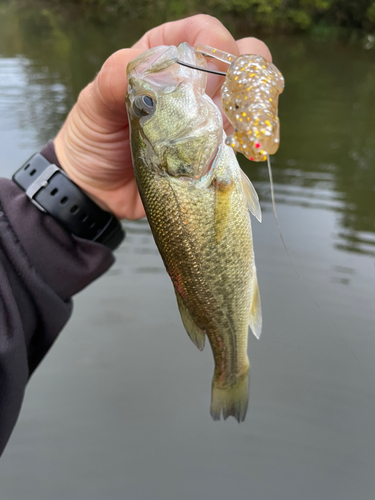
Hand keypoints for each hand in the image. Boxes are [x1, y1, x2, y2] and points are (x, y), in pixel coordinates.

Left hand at [54, 15, 270, 219]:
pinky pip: (239, 140)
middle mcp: (190, 83)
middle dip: (240, 77)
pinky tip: (223, 149)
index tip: (209, 72)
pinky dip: (240, 142)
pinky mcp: (210, 149)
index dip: (215, 45)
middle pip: (237, 61)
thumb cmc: (92, 138)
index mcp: (162, 56)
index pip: (203, 33)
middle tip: (221, 104)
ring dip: (239, 114)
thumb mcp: (94, 104)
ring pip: (244, 101)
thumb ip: (115, 79)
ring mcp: (204, 118)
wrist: (96, 188)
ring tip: (215, 132)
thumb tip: (150, 66)